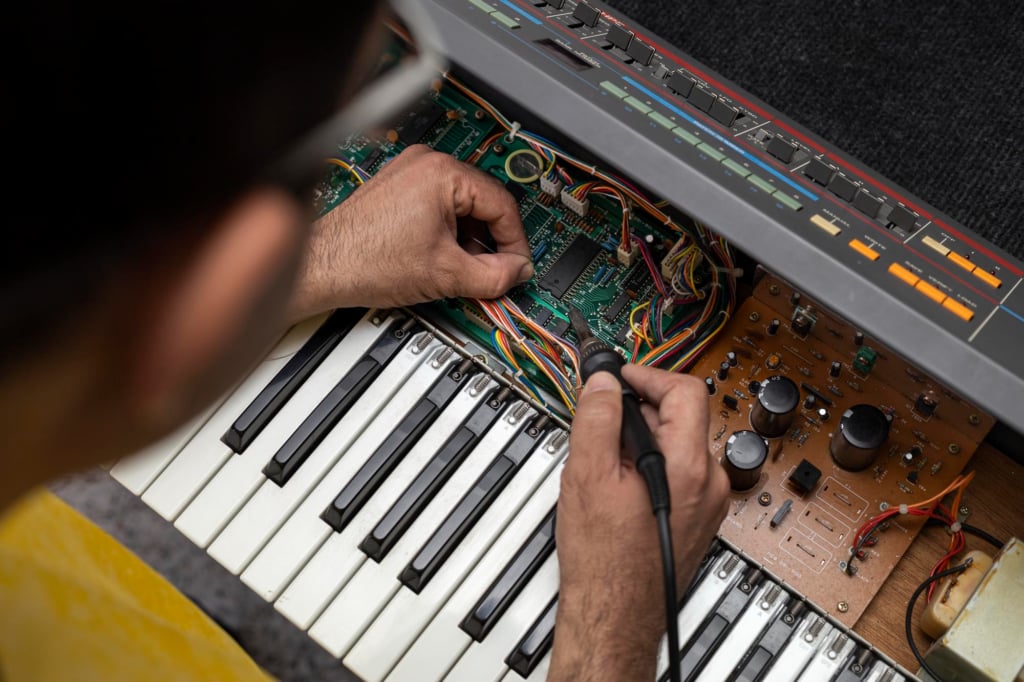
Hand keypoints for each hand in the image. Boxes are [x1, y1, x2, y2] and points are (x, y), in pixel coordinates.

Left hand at [288, 145, 532, 318]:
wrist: (323, 266)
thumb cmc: (365, 260)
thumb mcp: (446, 275)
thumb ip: (494, 275)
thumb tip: (516, 273)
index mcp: (442, 173)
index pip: (502, 204)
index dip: (515, 242)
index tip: (517, 265)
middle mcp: (426, 163)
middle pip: (483, 203)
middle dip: (490, 242)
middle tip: (493, 272)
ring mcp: (410, 172)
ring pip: (462, 207)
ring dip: (469, 240)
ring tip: (460, 269)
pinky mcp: (399, 187)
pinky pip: (439, 206)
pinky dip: (448, 233)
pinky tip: (441, 258)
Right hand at [549, 365, 728, 681]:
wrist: (614, 612)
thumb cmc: (604, 557)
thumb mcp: (588, 474)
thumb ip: (597, 418)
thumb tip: (604, 382)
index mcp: (688, 466)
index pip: (685, 390)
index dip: (647, 375)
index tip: (619, 377)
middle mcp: (708, 482)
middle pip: (682, 416)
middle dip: (640, 408)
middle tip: (603, 417)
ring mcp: (707, 502)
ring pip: (679, 444)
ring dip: (644, 437)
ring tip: (606, 458)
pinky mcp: (699, 517)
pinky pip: (679, 471)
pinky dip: (651, 463)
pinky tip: (619, 483)